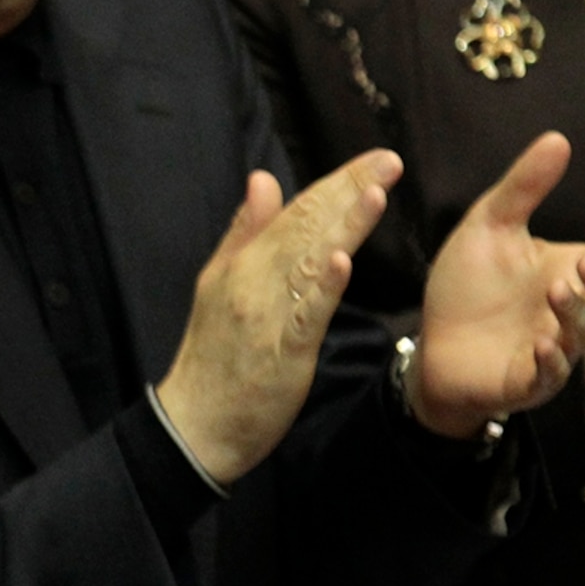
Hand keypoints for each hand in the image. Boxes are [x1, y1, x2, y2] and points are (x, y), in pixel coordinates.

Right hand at [153, 150, 395, 483]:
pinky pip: (303, 315)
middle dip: (347, 192)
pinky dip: (322, 286)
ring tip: (374, 193)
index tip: (373, 160)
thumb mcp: (218, 284)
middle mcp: (251, 282)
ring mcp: (265, 315)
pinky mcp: (281, 351)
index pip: (292, 214)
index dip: (334, 185)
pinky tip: (341, 260)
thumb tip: (262, 181)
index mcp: (240, 265)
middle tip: (389, 160)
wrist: (195, 424)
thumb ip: (243, 233)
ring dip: (341, 227)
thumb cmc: (214, 359)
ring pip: (306, 262)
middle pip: (303, 229)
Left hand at [408, 132, 584, 437]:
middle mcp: (572, 313)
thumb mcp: (489, 228)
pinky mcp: (526, 381)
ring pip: (579, 335)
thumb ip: (522, 188)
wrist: (431, 342)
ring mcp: (554, 350)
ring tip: (558, 292)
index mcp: (570, 275)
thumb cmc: (466, 287)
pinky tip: (543, 344)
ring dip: (574, 315)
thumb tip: (557, 139)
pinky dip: (550, 360)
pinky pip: (547, 374)